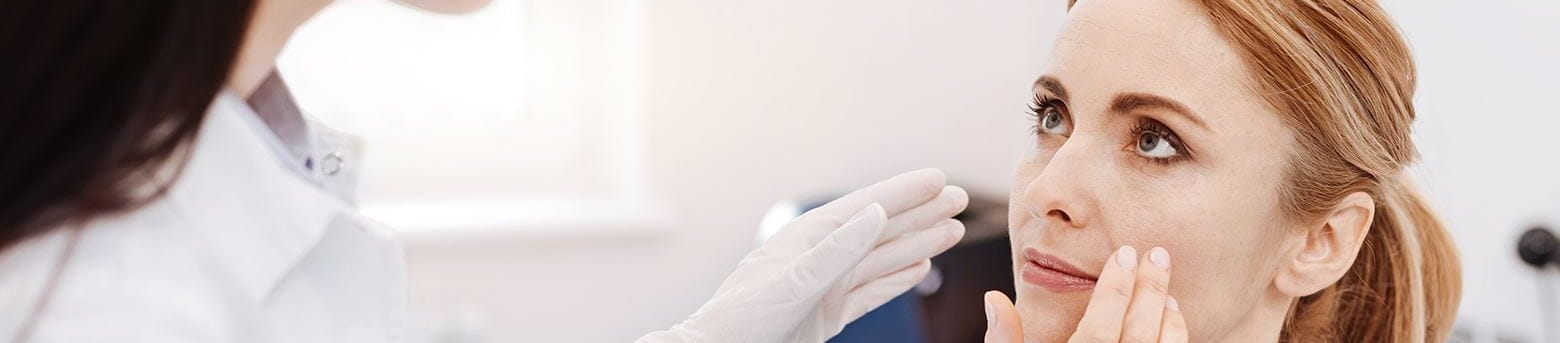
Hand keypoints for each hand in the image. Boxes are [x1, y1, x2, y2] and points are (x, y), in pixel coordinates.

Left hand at [639, 169, 968, 342]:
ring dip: (918, 243)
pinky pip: (871, 291)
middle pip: (881, 228)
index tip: (940, 178)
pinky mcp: (826, 313)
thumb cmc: (744, 319)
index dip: (904, 191)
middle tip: (961, 198)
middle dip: (921, 212)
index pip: (867, 207)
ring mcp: (825, 285)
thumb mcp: (793, 282)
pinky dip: (897, 280)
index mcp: (809, 238)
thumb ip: (836, 250)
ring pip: (882, 258)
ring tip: (952, 230)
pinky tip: (919, 269)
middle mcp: (820, 256)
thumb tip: (875, 212)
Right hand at [984, 246, 1188, 342]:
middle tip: (1158, 256)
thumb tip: (994, 297)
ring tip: (1167, 294)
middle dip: (1150, 290)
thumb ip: (1004, 340)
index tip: (1125, 254)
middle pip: (1138, 333)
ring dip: (1167, 320)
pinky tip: (1172, 326)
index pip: (1101, 323)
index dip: (1116, 286)